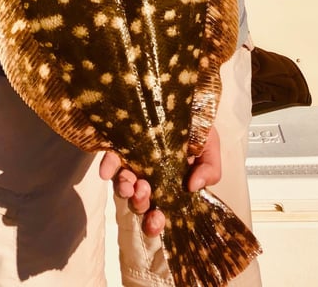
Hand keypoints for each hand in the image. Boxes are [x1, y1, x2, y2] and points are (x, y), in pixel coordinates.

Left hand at [99, 127, 221, 237]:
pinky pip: (110, 159)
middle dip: (139, 204)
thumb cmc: (197, 125)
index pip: (159, 210)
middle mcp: (149, 177)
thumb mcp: (210, 148)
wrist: (186, 96)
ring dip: (124, 188)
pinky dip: (108, 166)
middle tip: (145, 192)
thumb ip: (210, 170)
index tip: (157, 220)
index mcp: (169, 184)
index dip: (155, 222)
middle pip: (138, 201)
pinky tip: (107, 170)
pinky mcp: (120, 144)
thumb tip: (192, 188)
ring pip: (122, 184)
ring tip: (131, 182)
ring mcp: (132, 162)